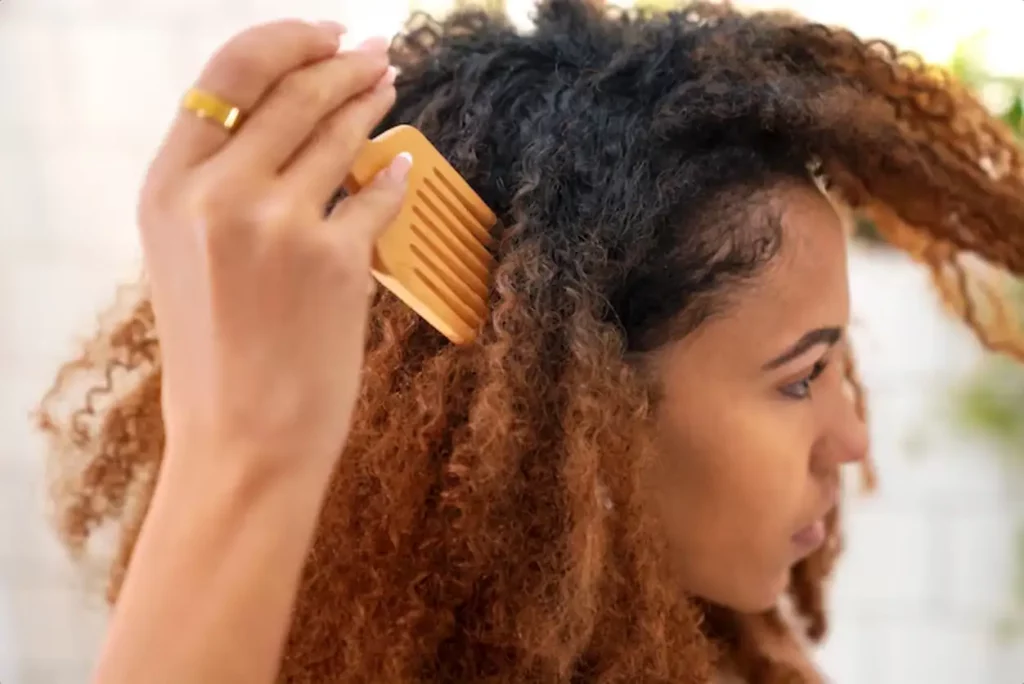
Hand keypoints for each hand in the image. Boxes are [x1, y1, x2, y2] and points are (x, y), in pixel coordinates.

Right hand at [138, 20, 409, 481]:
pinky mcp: (337, 262)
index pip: (227, 75)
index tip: (323, 33)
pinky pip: (377, 196)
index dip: (285, 40)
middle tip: (373, 53)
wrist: (243, 441)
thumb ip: (217, 186)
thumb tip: (283, 123)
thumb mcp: (186, 257)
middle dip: (341, 62)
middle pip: (292, 92)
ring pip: (339, 132)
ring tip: (387, 86)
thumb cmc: (217, 357)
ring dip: (371, 100)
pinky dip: (392, 177)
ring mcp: (279, 227)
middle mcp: (216, 197)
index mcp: (167, 191)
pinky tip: (401, 168)